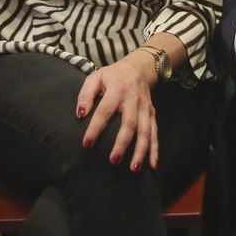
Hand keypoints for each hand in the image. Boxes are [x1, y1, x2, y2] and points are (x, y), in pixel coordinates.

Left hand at [77, 54, 159, 169]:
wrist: (139, 68)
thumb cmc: (113, 76)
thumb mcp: (96, 77)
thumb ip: (86, 94)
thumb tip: (80, 114)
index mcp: (117, 90)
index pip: (105, 111)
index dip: (96, 128)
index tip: (87, 144)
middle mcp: (133, 100)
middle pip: (129, 124)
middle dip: (122, 144)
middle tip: (113, 160)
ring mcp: (145, 108)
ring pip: (146, 132)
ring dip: (141, 151)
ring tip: (134, 168)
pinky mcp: (151, 114)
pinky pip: (155, 133)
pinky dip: (155, 150)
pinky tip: (153, 165)